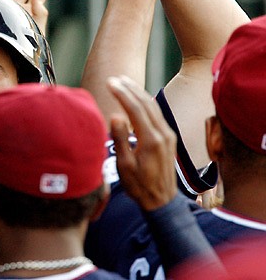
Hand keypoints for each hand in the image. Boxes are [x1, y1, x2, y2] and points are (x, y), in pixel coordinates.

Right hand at [107, 75, 176, 210]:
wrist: (162, 201)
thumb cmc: (140, 186)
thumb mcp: (124, 166)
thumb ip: (120, 139)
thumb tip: (115, 116)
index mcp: (151, 140)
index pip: (135, 109)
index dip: (122, 94)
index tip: (110, 83)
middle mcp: (162, 133)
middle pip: (146, 103)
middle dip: (130, 88)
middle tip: (115, 79)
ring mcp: (168, 134)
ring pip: (153, 106)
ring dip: (138, 92)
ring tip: (125, 82)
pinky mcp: (169, 137)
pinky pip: (157, 113)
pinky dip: (145, 102)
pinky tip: (137, 98)